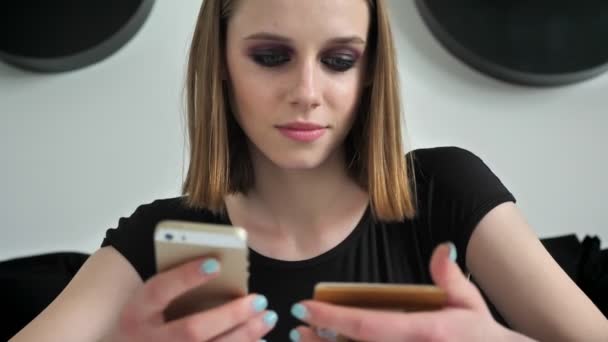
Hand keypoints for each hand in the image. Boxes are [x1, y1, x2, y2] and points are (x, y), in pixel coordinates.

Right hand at [105, 257, 276, 341]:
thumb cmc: (147, 318)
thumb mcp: (149, 300)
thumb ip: (175, 285)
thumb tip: (219, 266)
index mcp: (136, 312)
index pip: (159, 291)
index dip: (186, 277)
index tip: (216, 263)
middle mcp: (148, 340)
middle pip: (192, 330)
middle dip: (230, 315)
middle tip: (259, 299)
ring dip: (244, 335)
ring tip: (267, 317)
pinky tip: (260, 339)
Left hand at [288, 243, 533, 341]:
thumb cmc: (481, 336)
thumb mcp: (469, 303)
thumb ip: (450, 276)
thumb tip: (442, 249)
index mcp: (424, 332)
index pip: (369, 324)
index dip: (334, 316)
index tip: (306, 305)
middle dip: (321, 338)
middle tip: (296, 327)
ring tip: (303, 341)